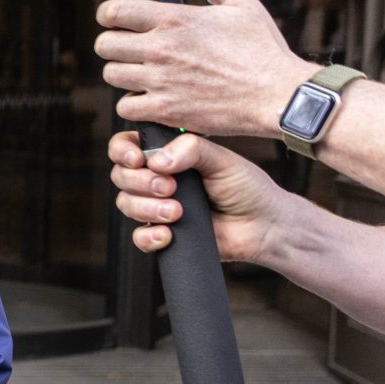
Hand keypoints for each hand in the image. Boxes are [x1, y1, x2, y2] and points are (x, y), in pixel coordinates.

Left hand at [94, 0, 315, 138]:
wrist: (276, 94)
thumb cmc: (261, 52)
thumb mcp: (239, 3)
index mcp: (175, 20)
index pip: (114, 11)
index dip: (110, 13)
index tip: (116, 18)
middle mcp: (162, 49)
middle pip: (105, 45)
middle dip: (114, 43)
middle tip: (129, 46)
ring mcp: (161, 81)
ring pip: (111, 74)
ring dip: (123, 72)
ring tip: (141, 71)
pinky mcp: (165, 110)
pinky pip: (125, 107)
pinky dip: (133, 103)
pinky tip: (149, 96)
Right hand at [107, 129, 290, 262]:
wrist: (264, 226)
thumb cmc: (247, 188)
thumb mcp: (222, 159)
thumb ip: (191, 149)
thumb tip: (157, 161)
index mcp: (168, 155)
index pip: (127, 146)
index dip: (122, 151)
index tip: (137, 159)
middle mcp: (158, 179)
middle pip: (121, 176)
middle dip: (140, 183)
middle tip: (170, 188)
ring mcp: (157, 207)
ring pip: (126, 205)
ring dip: (147, 209)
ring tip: (177, 212)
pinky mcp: (163, 235)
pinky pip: (138, 237)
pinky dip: (149, 236)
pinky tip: (168, 235)